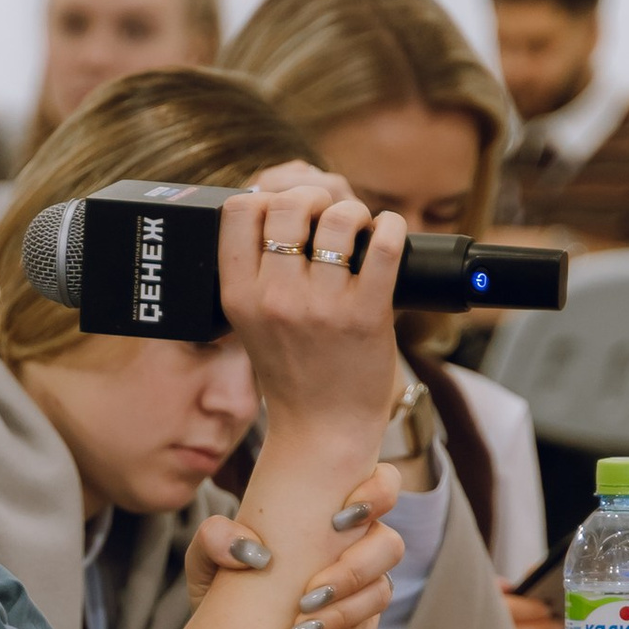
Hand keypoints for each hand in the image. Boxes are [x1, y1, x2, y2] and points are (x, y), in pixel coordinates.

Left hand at [187, 480, 399, 628]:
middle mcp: (357, 548)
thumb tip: (250, 550)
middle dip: (354, 571)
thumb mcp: (205, 560)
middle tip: (308, 595)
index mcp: (332, 515)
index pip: (383, 485)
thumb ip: (214, 538)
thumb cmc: (220, 585)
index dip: (378, 494)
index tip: (338, 520)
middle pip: (389, 547)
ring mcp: (363, 590)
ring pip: (380, 595)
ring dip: (342, 614)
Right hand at [219, 162, 405, 482]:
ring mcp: (321, 308)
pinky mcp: (367, 316)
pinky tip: (387, 233)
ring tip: (358, 229)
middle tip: (325, 216)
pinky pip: (383, 246)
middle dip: (312, 197)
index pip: (238, 212)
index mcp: (239, 297)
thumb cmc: (292, 372)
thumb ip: (253, 274)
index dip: (264, 198)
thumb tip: (272, 208)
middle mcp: (275, 299)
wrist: (323, 431)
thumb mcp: (251, 324)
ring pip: (338, 219)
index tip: (284, 213)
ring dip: (353, 212)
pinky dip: (391, 227)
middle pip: (287, 205)